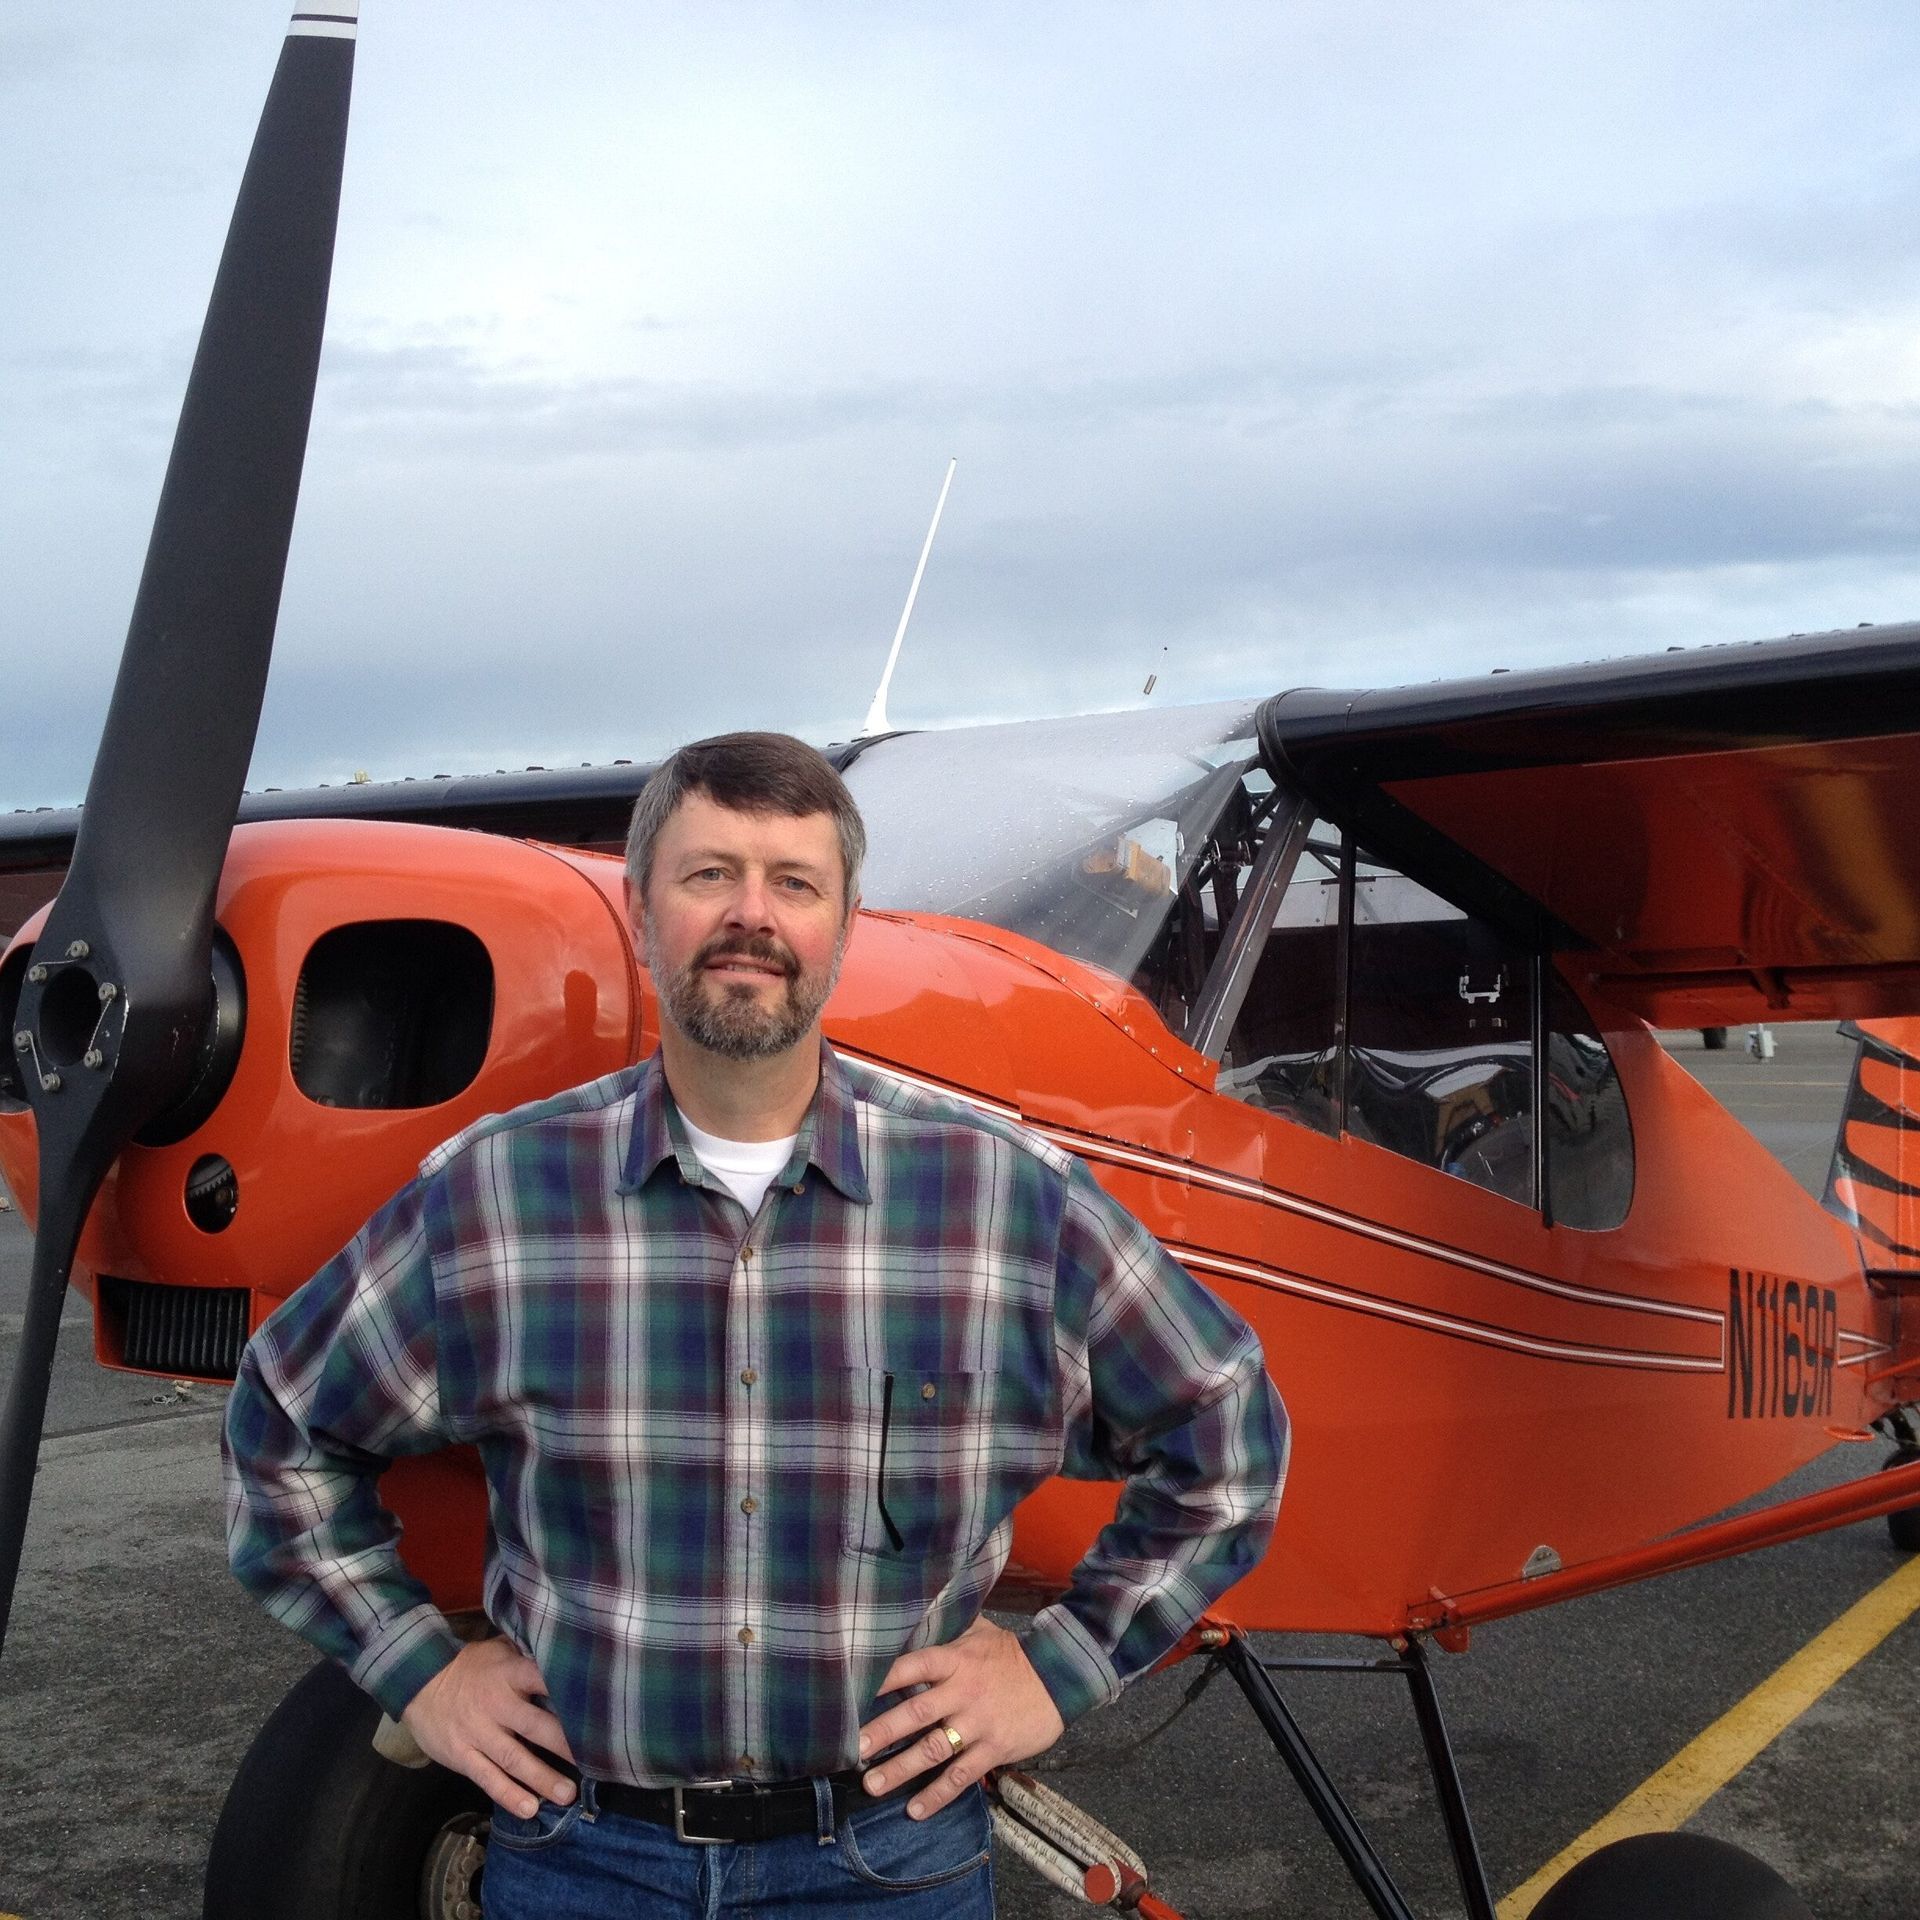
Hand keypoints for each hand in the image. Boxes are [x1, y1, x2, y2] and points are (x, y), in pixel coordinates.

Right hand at [400, 1636, 576, 1817]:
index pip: (542, 1679)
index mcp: (509, 1674)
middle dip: (563, 1745)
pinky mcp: (462, 1756)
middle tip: (593, 1762)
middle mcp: (497, 1704)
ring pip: (514, 1759)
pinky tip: (529, 1809)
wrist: (418, 1683)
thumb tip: (565, 1653)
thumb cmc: (470, 1667)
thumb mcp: (498, 1650)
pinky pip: (488, 1779)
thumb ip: (527, 1655)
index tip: (596, 1710)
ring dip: (541, 1778)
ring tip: (566, 1795)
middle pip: (535, 1726)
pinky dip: (508, 1795)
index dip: (567, 1692)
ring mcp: (478, 1733)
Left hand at [856, 1617, 1065, 1819]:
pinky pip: (961, 1775)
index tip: (851, 1691)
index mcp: (956, 1660)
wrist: (1058, 1679)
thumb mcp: (980, 1632)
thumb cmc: (1011, 1655)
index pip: (913, 1665)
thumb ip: (948, 1630)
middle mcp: (962, 1692)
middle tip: (852, 1749)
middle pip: (916, 1712)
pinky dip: (938, 1794)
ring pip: (933, 1749)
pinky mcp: (994, 1749)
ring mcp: (978, 1723)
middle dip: (883, 1731)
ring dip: (900, 1769)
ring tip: (872, 1784)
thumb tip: (914, 1615)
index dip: (883, 1678)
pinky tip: (916, 1809)